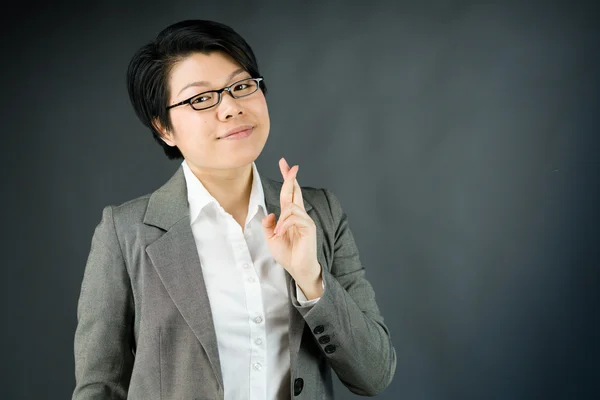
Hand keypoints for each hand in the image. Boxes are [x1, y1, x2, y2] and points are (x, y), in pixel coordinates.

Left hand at [261, 158, 321, 296]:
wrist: (297, 268)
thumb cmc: (287, 254)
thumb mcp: (271, 238)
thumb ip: (268, 225)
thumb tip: (269, 213)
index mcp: (291, 216)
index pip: (290, 193)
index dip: (288, 178)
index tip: (285, 164)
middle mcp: (299, 215)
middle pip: (295, 191)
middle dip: (290, 177)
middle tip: (288, 164)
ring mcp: (305, 220)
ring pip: (291, 206)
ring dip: (281, 218)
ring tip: (278, 231)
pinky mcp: (308, 227)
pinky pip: (293, 218)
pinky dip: (284, 224)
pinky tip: (280, 232)